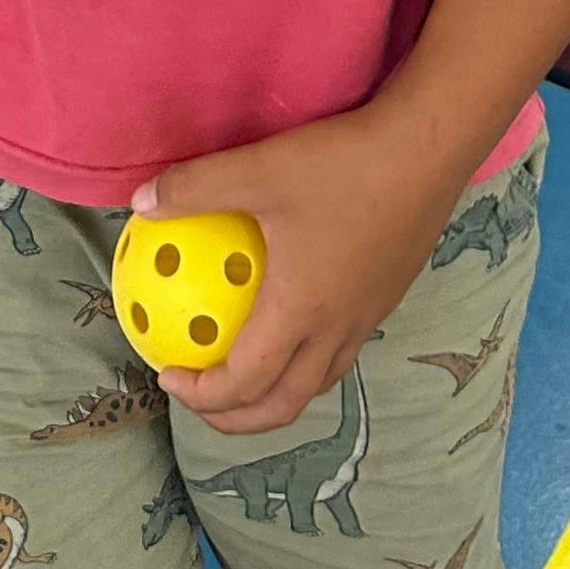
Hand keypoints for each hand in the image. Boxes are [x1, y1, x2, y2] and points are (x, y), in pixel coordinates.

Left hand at [138, 106, 460, 436]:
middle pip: (285, 404)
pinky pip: (340, 348)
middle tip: (201, 399)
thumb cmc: (343, 164)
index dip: (203, 396)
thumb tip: (141, 202)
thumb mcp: (258, 169)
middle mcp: (336, 328)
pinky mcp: (387, 294)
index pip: (246, 383)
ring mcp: (368, 316)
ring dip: (276, 393)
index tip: (168, 376)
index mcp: (300, 311)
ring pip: (319, 380)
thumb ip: (195, 187)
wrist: (428, 150)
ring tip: (244, 374)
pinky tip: (292, 314)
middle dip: (237, 419)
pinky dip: (306, 357)